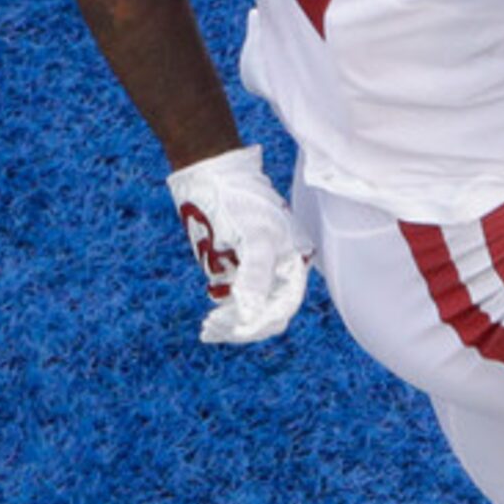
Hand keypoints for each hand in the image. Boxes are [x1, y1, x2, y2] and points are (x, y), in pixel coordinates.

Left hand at [167, 146, 310, 344]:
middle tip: (214, 329)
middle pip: (269, 313)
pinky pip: (235, 303)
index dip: (262, 321)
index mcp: (294, 259)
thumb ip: (256, 276)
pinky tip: (211, 323)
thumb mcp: (254, 236)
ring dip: (232, 324)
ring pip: (250, 312)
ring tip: (208, 328)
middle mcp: (279, 267)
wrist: (210, 173)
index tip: (236, 330)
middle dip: (244, 325)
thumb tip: (252, 314)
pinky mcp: (236, 268)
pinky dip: (225, 315)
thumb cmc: (237, 199)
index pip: (284, 304)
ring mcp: (257, 268)